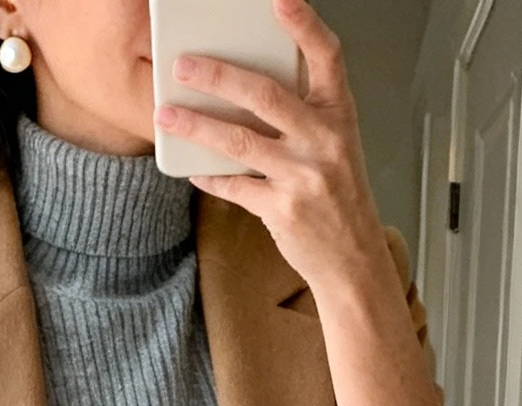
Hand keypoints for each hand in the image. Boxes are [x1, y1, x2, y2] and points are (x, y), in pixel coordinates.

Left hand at [155, 0, 452, 405]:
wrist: (354, 265)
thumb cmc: (340, 202)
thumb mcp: (335, 148)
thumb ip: (302, 115)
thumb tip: (245, 88)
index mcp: (341, 116)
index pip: (327, 57)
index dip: (303, 25)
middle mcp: (325, 141)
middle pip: (266, 94)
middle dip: (220, 75)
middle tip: (185, 63)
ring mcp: (304, 177)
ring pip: (241, 140)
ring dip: (198, 124)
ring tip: (168, 111)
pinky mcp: (283, 210)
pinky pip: (235, 186)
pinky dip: (209, 175)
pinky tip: (190, 165)